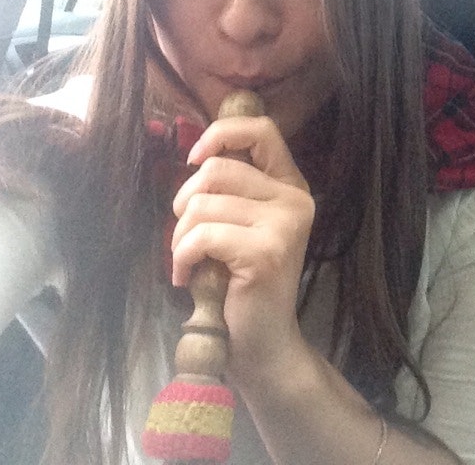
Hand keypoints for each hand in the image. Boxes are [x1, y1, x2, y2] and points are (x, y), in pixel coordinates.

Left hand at [170, 113, 313, 377]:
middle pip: (217, 169)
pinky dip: (182, 256)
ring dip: (180, 236)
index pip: (261, 130)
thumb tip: (196, 154)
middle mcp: (295, 199)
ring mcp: (285, 225)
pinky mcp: (266, 251)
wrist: (260, 344)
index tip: (194, 160)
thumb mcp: (237, 225)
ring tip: (186, 261)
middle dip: (184, 202)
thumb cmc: (238, 284)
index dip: (220, 134)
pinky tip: (185, 277)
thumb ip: (229, 190)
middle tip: (184, 237)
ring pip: (204, 203)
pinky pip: (202, 235)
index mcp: (290, 186)